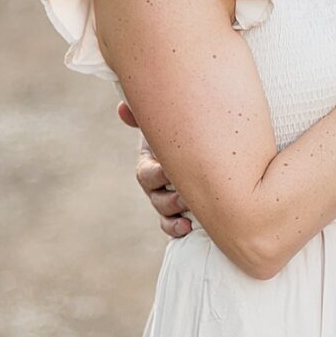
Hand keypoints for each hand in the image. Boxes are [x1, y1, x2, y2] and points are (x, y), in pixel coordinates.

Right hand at [118, 99, 192, 238]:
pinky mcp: (182, 213)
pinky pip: (172, 226)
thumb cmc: (190, 131)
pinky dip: (175, 228)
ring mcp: (168, 198)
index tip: (169, 172)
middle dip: (167, 197)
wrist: (212, 148)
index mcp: (153, 162)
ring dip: (173, 211)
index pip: (146, 173)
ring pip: (163, 211)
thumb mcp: (172, 123)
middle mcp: (157, 182)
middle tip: (184, 195)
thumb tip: (122, 108)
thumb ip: (148, 117)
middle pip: (154, 196)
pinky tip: (187, 228)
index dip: (155, 175)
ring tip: (190, 207)